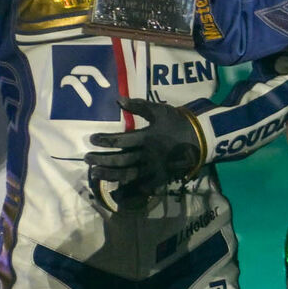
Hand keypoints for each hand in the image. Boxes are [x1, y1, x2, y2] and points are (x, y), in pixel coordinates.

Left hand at [85, 98, 202, 195]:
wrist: (200, 138)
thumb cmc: (178, 122)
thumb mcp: (160, 110)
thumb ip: (139, 105)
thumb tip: (118, 100)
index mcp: (146, 137)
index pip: (120, 141)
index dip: (104, 141)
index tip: (92, 140)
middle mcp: (146, 155)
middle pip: (120, 160)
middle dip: (102, 160)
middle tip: (87, 159)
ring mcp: (153, 168)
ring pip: (127, 175)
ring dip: (110, 175)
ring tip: (95, 174)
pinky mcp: (160, 177)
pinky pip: (142, 186)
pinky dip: (130, 189)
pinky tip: (118, 188)